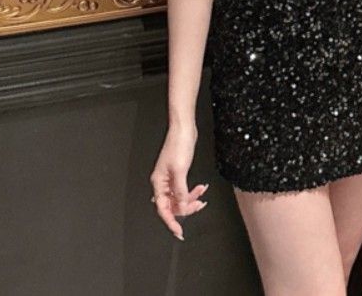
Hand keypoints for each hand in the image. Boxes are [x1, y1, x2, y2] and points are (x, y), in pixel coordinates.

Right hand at [149, 124, 207, 240]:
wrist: (184, 129)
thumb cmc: (178, 145)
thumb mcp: (180, 170)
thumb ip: (181, 191)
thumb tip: (182, 207)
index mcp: (159, 182)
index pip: (163, 209)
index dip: (171, 222)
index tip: (179, 232)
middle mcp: (163, 182)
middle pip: (172, 205)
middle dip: (186, 208)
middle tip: (199, 207)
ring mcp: (171, 178)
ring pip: (180, 198)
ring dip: (191, 199)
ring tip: (202, 196)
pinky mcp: (178, 174)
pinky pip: (184, 189)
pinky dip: (193, 191)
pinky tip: (201, 188)